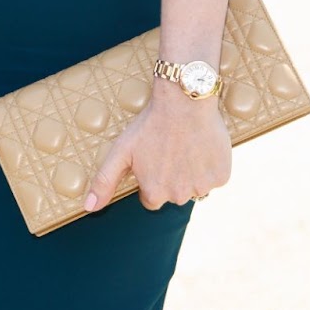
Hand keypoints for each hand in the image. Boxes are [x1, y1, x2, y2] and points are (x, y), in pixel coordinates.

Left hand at [84, 85, 230, 213]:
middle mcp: (179, 196)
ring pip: (195, 186)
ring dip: (191, 172)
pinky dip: (210, 165)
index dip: (151, 178)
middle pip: (174, 194)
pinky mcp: (222, 176)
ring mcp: (203, 186)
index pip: (151, 199)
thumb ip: (104, 182)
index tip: (153, 158)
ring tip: (185, 146)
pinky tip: (201, 146)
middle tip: (169, 149)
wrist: (184, 101)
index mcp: (155, 193)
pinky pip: (214, 177)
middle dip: (171, 176)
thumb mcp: (121, 151)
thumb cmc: (150, 125)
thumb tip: (88, 208)